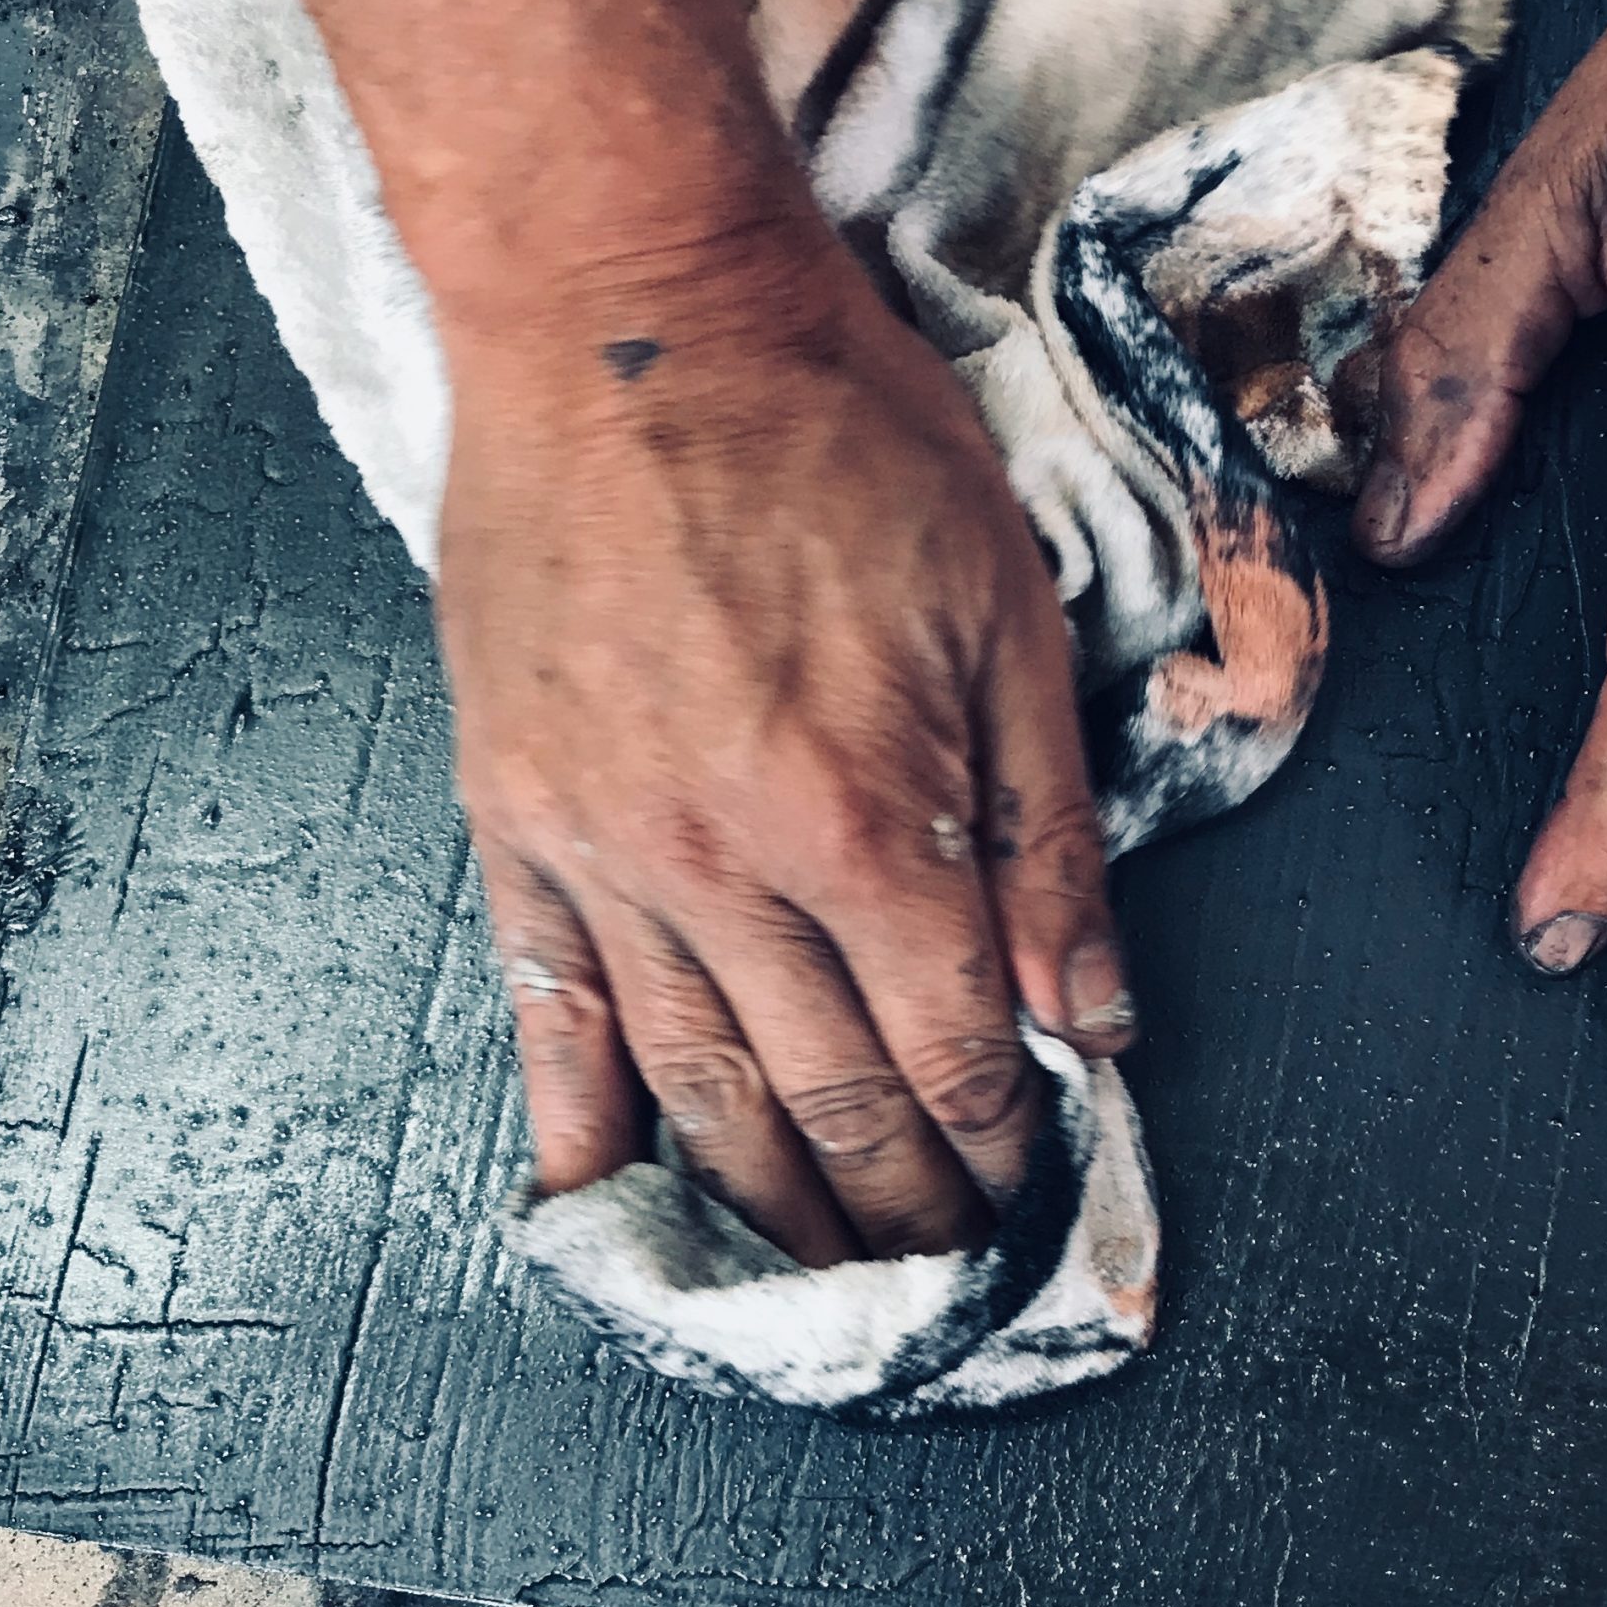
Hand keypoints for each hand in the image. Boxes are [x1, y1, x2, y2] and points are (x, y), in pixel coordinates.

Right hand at [438, 222, 1132, 1259]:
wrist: (630, 316)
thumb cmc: (837, 439)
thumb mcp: (1003, 613)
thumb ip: (1045, 835)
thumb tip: (1090, 1011)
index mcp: (866, 818)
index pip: (952, 1049)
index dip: (1001, 1144)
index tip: (1029, 1200)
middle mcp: (726, 869)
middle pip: (831, 1101)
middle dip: (905, 1209)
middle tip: (942, 1275)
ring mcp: (604, 855)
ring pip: (697, 1091)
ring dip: (770, 1209)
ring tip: (817, 1289)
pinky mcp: (516, 824)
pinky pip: (546, 1015)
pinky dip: (581, 1129)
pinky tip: (609, 1213)